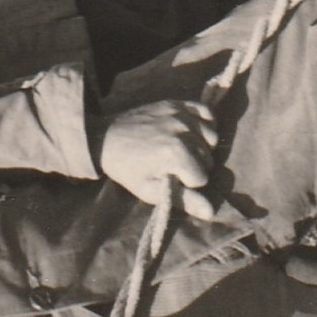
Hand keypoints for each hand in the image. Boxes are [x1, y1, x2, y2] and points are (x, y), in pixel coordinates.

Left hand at [90, 100, 216, 219]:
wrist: (105, 138)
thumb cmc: (127, 168)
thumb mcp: (150, 190)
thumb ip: (183, 201)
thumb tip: (211, 212)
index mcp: (177, 153)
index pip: (202, 178)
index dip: (187, 183)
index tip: (169, 178)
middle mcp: (183, 131)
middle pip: (207, 158)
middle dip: (194, 166)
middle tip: (171, 165)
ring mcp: (179, 114)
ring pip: (210, 137)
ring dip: (201, 147)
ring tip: (183, 150)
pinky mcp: (175, 104)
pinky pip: (205, 111)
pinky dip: (206, 122)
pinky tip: (194, 132)